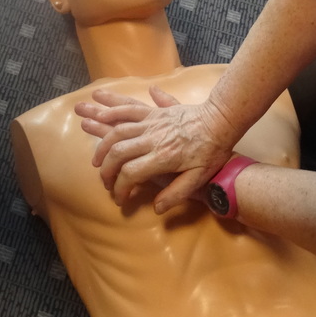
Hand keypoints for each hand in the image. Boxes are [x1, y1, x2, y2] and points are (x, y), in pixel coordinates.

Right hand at [74, 87, 237, 212]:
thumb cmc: (212, 151)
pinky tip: (100, 112)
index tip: (120, 199)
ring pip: (118, 129)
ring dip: (101, 141)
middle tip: (105, 182)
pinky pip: (129, 108)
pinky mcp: (153, 112)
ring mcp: (152, 122)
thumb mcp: (199, 178)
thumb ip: (177, 193)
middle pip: (118, 152)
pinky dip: (112, 110)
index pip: (131, 173)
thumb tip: (157, 207)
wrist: (221, 120)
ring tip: (94, 156)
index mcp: (164, 157)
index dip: (120, 188)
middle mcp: (153, 138)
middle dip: (106, 169)